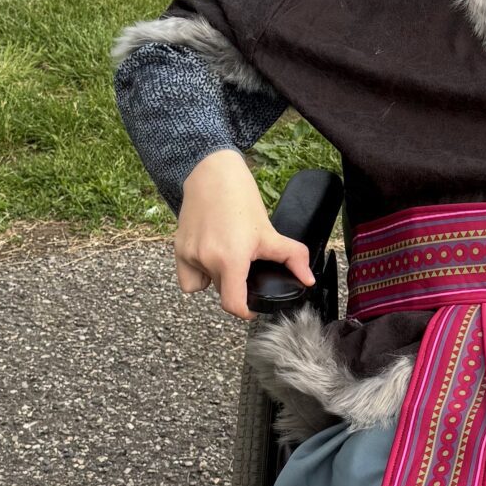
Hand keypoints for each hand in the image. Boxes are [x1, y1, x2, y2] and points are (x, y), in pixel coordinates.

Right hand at [174, 149, 313, 318]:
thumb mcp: (269, 231)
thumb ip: (292, 257)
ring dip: (218, 278)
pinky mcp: (177, 249)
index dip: (245, 312)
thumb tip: (308, 280)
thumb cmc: (240, 200)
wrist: (211, 174)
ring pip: (206, 284)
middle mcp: (206, 260)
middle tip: (245, 266)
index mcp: (230, 259)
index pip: (232, 304)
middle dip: (236, 285)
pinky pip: (188, 277)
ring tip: (227, 255)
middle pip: (222, 291)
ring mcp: (189, 255)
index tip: (252, 307)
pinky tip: (209, 256)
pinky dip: (198, 273)